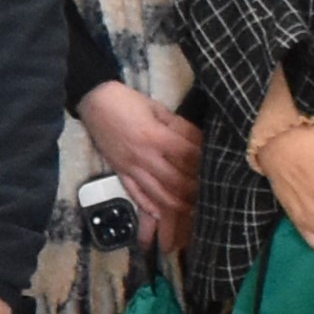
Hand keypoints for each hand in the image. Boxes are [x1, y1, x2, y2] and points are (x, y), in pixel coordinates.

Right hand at [78, 80, 200, 251]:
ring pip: (158, 193)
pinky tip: (162, 213)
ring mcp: (130, 167)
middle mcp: (144, 156)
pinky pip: (136, 193)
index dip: (204, 162)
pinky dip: (149, 206)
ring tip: (194, 210)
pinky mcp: (120, 172)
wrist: (94, 100)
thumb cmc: (127, 101)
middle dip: (195, 190)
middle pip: (176, 180)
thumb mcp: (157, 107)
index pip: (187, 155)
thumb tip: (200, 141)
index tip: (220, 168)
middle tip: (214, 196)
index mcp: (155, 136)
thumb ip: (179, 126)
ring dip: (177, 204)